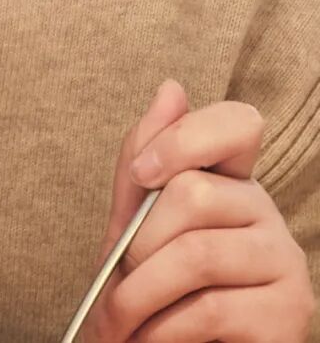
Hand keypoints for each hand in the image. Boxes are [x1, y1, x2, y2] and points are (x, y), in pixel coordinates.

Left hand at [81, 79, 315, 341]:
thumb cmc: (152, 293)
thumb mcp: (134, 224)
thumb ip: (145, 159)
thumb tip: (171, 88)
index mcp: (231, 182)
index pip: (237, 123)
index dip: (186, 137)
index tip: (143, 174)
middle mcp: (266, 214)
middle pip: (194, 193)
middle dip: (136, 244)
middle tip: (116, 283)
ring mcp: (285, 263)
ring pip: (197, 253)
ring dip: (137, 296)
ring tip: (118, 323)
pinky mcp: (290, 315)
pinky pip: (210, 308)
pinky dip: (160, 330)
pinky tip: (148, 340)